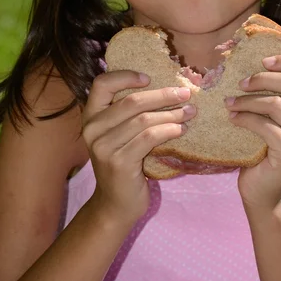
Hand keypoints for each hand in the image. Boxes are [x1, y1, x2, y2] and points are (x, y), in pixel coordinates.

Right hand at [81, 71, 195, 223]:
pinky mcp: (118, 162)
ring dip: (171, 114)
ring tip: (189, 112)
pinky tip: (181, 130)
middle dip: (163, 95)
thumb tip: (169, 88)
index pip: (103, 84)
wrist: (115, 204)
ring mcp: (103, 147)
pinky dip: (168, 130)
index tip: (149, 78)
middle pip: (132, 101)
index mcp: (91, 116)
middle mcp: (92, 129)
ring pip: (144, 119)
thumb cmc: (124, 162)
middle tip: (186, 94)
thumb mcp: (120, 133)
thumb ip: (130, 112)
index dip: (126, 76)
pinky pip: (149, 138)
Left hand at [225, 55, 280, 211]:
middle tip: (239, 83)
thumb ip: (272, 94)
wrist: (262, 190)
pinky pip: (266, 126)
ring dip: (248, 101)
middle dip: (262, 78)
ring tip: (229, 103)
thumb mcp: (270, 116)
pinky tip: (232, 119)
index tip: (261, 60)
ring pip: (277, 104)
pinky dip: (245, 119)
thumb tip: (251, 62)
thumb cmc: (262, 148)